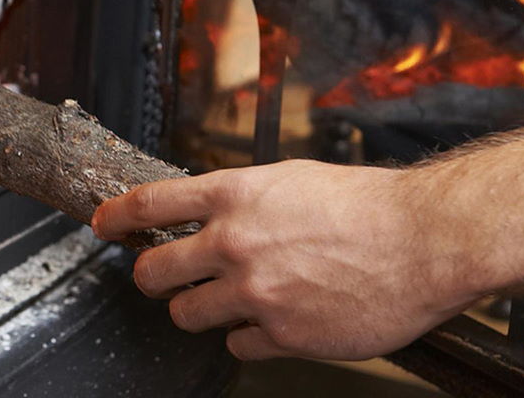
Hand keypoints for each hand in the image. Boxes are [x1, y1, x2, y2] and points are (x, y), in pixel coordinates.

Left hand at [92, 159, 482, 360]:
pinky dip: (247, 335)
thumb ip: (243, 198)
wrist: (422, 241)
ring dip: (200, 309)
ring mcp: (255, 292)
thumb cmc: (364, 204)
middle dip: (153, 278)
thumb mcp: (292, 179)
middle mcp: (235, 243)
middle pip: (154, 273)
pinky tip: (274, 320)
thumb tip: (209, 213)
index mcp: (236, 195)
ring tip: (230, 299)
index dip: (115, 215)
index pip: (149, 203)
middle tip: (165, 278)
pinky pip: (237, 344)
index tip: (102, 223)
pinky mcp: (282, 334)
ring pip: (188, 315)